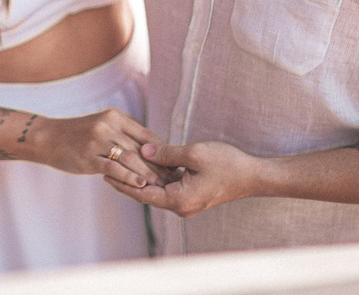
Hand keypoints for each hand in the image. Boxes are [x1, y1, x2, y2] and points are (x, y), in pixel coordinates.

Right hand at [31, 108, 168, 188]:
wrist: (47, 137)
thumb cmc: (78, 135)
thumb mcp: (103, 126)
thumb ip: (124, 134)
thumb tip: (152, 150)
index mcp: (116, 116)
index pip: (148, 136)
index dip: (164, 153)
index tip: (174, 167)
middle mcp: (109, 125)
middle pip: (142, 149)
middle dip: (160, 167)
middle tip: (173, 181)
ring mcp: (98, 141)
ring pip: (131, 159)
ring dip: (148, 175)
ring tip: (161, 187)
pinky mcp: (88, 156)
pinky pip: (113, 168)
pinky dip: (128, 177)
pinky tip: (139, 186)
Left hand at [105, 140, 260, 216]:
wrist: (254, 176)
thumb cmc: (228, 164)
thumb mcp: (194, 153)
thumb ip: (167, 154)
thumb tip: (143, 151)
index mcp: (179, 200)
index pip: (142, 193)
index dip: (122, 183)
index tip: (105, 173)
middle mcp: (181, 206)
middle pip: (147, 193)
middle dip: (127, 180)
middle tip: (106, 167)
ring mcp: (187, 202)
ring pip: (157, 190)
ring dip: (141, 178)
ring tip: (119, 166)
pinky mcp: (192, 196)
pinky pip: (168, 188)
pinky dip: (155, 178)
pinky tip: (144, 167)